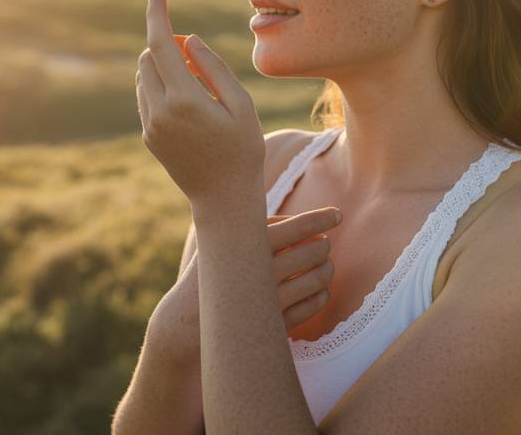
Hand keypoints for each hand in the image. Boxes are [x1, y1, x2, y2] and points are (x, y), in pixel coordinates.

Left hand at [135, 0, 265, 204]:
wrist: (224, 199)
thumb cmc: (243, 149)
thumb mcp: (241, 105)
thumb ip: (214, 68)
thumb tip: (190, 40)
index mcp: (184, 99)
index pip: (162, 45)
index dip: (157, 15)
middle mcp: (160, 111)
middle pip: (149, 57)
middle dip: (168, 46)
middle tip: (198, 59)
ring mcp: (151, 126)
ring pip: (144, 77)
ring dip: (164, 68)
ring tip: (198, 88)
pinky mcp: (149, 137)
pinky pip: (147, 98)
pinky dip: (161, 87)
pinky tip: (188, 105)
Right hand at [148, 207, 341, 366]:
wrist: (183, 323)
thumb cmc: (205, 276)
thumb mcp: (217, 242)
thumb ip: (242, 222)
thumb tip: (263, 196)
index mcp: (246, 244)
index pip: (294, 226)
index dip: (319, 219)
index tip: (337, 214)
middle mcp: (258, 270)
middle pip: (308, 252)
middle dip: (323, 246)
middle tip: (326, 243)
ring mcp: (266, 299)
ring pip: (312, 281)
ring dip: (326, 271)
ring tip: (329, 266)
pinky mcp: (270, 325)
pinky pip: (307, 309)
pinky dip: (319, 298)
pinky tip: (322, 291)